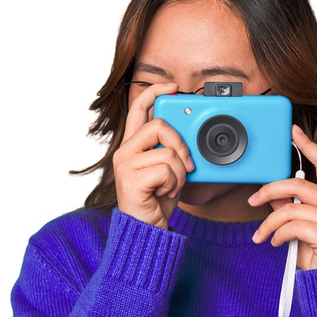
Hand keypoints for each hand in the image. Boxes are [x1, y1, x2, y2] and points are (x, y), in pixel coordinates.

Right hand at [113, 83, 194, 229]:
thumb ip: (172, 149)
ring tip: (171, 186)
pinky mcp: (130, 180)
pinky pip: (166, 171)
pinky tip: (164, 193)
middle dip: (180, 144)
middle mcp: (125, 151)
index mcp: (133, 145)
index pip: (139, 108)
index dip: (155, 92)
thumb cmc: (158, 199)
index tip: (173, 87)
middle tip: (186, 164)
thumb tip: (191, 133)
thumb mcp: (170, 168)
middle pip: (159, 125)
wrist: (147, 230)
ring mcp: (125, 165)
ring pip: (168, 153)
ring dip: (179, 173)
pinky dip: (174, 184)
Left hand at [248, 125, 316, 269]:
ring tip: (262, 235)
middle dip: (270, 190)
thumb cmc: (316, 254)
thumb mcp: (300, 226)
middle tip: (253, 199)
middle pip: (299, 183)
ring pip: (290, 208)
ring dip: (269, 223)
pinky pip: (293, 226)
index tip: (294, 131)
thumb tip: (271, 192)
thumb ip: (290, 206)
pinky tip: (276, 243)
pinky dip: (277, 235)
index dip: (309, 145)